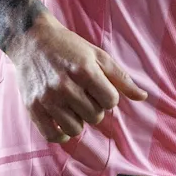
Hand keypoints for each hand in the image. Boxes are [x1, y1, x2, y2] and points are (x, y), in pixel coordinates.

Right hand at [7, 14, 147, 142]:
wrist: (32, 39)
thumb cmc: (69, 47)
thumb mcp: (98, 56)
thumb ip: (121, 78)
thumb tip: (143, 97)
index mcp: (84, 71)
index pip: (111, 101)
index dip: (108, 96)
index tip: (99, 87)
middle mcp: (65, 86)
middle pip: (95, 117)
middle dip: (94, 107)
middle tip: (84, 93)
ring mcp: (47, 98)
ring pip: (76, 129)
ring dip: (78, 119)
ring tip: (72, 104)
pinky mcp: (33, 108)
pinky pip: (53, 136)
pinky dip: (61, 133)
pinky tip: (62, 120)